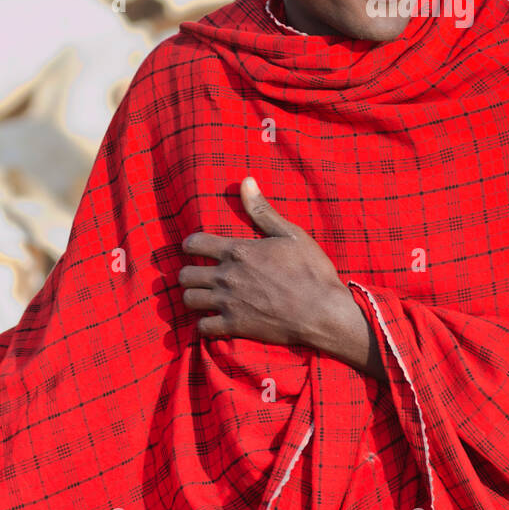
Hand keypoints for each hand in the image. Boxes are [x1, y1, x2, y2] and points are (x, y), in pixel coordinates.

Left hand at [178, 178, 386, 378]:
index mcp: (238, 251)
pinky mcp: (235, 326)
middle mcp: (227, 276)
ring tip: (205, 297)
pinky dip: (205, 324)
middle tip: (202, 275)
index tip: (197, 249)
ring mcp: (228, 303)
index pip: (194, 243)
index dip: (191, 245)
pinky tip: (215, 320)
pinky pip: (203, 328)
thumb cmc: (311, 270)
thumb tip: (246, 181)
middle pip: (185, 275)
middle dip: (190, 273)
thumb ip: (262, 210)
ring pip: (189, 300)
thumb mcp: (290, 233)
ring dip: (194, 297)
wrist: (322, 311)